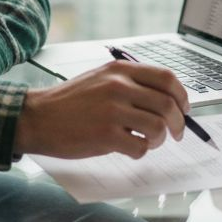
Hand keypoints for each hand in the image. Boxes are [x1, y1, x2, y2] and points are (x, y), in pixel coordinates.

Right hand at [13, 61, 188, 158]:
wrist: (37, 117)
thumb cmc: (70, 101)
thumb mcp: (101, 78)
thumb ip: (131, 83)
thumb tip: (166, 100)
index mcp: (121, 70)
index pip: (167, 78)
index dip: (182, 96)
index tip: (184, 109)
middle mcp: (119, 86)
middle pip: (167, 104)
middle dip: (178, 123)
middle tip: (176, 133)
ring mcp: (113, 111)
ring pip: (158, 127)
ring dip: (159, 139)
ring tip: (148, 142)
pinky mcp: (105, 136)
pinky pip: (140, 147)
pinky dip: (141, 151)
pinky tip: (130, 149)